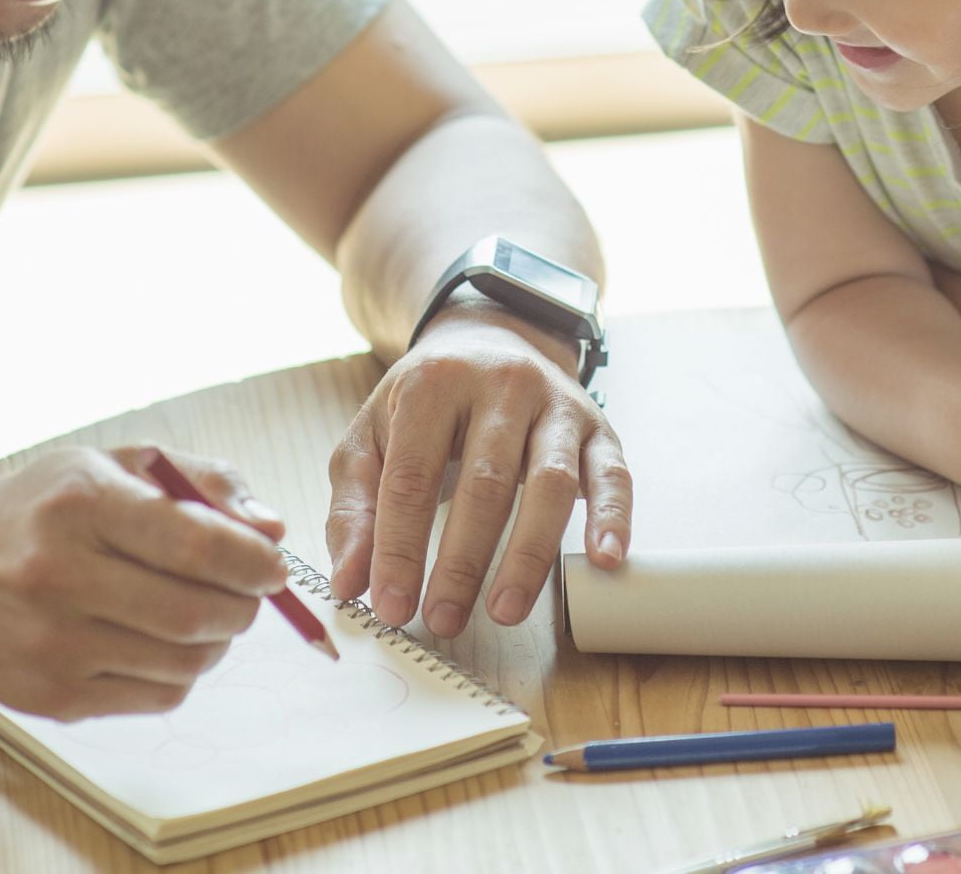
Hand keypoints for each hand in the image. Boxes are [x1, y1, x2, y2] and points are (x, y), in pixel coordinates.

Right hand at [0, 445, 287, 719]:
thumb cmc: (43, 508)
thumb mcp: (112, 465)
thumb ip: (202, 483)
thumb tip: (273, 528)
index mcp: (81, 504)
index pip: (193, 542)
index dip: (252, 560)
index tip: (271, 564)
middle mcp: (60, 575)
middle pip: (196, 612)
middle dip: (245, 605)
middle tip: (249, 592)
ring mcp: (52, 644)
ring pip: (185, 661)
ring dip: (218, 640)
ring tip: (206, 614)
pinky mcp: (52, 697)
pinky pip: (157, 696)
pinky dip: (182, 672)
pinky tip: (164, 642)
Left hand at [325, 300, 630, 637]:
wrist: (488, 340)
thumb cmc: (424, 402)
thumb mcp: (370, 438)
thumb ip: (354, 509)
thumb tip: (348, 582)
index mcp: (433, 385)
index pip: (413, 477)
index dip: (400, 547)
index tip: (392, 606)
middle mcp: (500, 386)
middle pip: (485, 483)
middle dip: (462, 561)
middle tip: (443, 619)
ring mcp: (555, 404)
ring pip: (550, 482)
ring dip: (529, 554)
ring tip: (506, 610)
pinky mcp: (596, 427)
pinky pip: (612, 474)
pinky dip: (613, 518)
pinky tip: (603, 560)